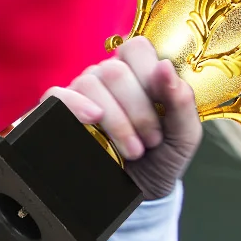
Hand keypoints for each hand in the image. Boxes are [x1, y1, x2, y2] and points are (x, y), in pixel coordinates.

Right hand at [44, 38, 200, 200]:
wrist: (140, 193)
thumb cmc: (161, 157)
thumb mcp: (184, 135)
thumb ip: (182, 102)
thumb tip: (164, 67)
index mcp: (137, 73)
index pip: (136, 48)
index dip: (151, 76)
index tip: (163, 109)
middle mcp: (106, 76)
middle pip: (115, 70)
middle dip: (139, 111)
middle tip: (151, 141)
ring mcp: (81, 92)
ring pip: (90, 83)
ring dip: (117, 121)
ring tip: (133, 151)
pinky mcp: (58, 111)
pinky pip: (57, 95)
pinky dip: (76, 105)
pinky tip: (94, 119)